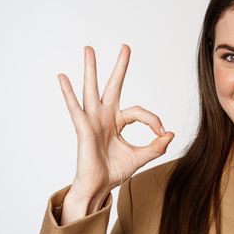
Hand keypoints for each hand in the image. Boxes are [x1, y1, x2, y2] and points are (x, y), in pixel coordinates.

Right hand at [57, 44, 173, 210]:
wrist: (99, 187)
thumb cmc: (115, 171)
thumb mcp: (141, 157)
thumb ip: (156, 146)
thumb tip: (171, 134)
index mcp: (118, 121)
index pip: (140, 112)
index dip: (154, 121)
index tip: (162, 133)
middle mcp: (105, 116)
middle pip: (114, 86)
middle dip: (120, 67)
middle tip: (125, 47)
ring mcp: (93, 120)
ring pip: (92, 89)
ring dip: (91, 69)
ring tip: (89, 49)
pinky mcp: (83, 128)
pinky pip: (75, 108)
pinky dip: (68, 93)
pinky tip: (63, 77)